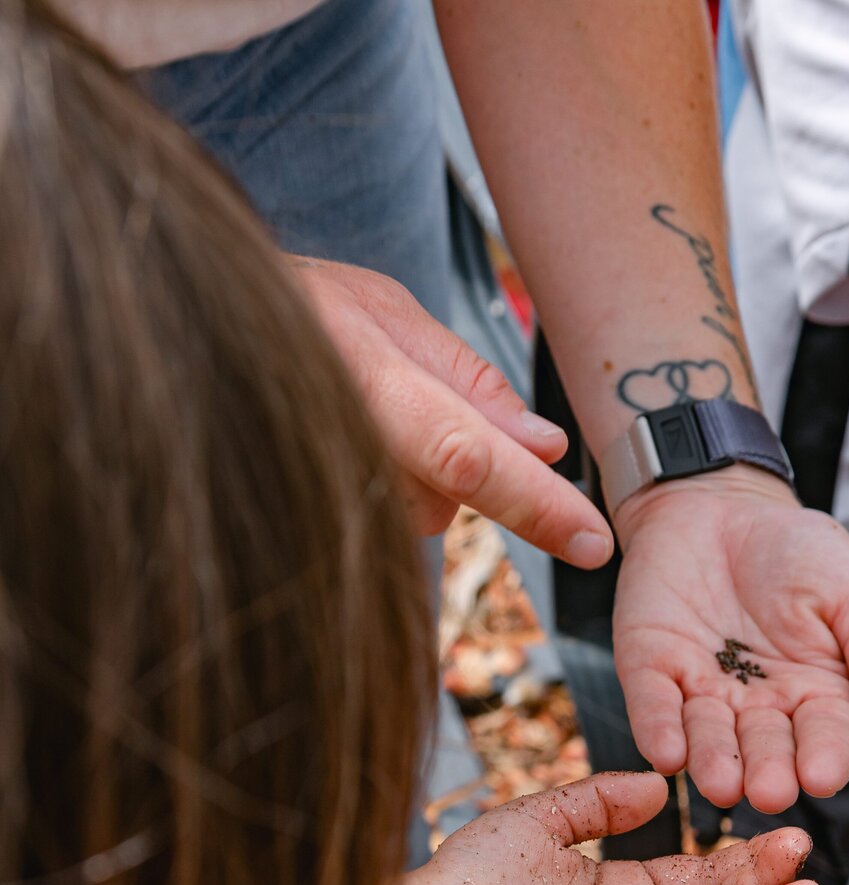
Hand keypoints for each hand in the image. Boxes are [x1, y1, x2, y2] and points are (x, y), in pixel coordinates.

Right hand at [293, 258, 612, 564]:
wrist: (184, 324)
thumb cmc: (290, 308)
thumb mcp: (383, 310)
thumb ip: (468, 382)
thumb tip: (546, 448)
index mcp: (357, 374)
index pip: (465, 455)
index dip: (535, 503)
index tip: (594, 542)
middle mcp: (328, 440)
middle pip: (439, 502)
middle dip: (446, 466)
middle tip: (395, 396)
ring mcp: (304, 494)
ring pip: (409, 519)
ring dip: (407, 480)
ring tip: (353, 410)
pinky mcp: (294, 526)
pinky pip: (372, 527)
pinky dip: (375, 490)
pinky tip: (337, 444)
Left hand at [612, 466, 848, 810]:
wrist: (722, 504)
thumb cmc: (798, 554)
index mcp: (818, 697)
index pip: (826, 738)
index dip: (825, 758)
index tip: (821, 776)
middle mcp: (760, 710)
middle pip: (766, 750)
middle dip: (768, 772)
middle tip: (770, 791)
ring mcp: (703, 694)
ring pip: (709, 739)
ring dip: (714, 763)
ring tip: (721, 784)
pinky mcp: (651, 673)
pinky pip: (653, 706)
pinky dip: (659, 729)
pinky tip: (667, 753)